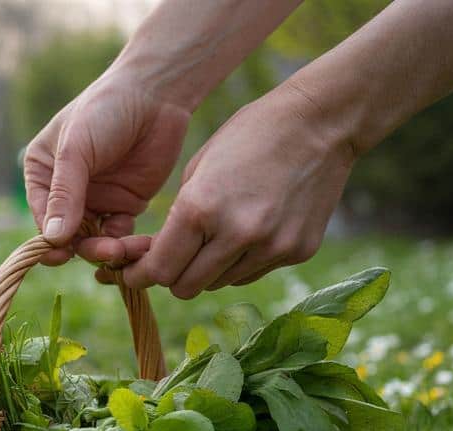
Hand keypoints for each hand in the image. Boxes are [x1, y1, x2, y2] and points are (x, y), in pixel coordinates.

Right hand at [24, 77, 190, 266]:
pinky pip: (120, 234)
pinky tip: (139, 244)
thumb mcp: (76, 150)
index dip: (50, 239)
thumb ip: (65, 194)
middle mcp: (66, 191)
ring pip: (93, 239)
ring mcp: (96, 198)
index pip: (42, 216)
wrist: (156, 93)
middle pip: (67, 234)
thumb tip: (52, 238)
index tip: (62, 254)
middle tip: (106, 252)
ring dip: (106, 250)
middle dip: (83, 247)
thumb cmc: (105, 111)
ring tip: (121, 251)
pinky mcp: (125, 203)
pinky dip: (127, 244)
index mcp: (43, 174)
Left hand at [120, 84, 356, 296]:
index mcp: (200, 208)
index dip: (140, 276)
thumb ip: (177, 219)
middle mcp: (236, 234)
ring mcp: (271, 246)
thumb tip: (161, 260)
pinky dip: (240, 262)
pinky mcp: (297, 251)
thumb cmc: (250, 135)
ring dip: (207, 269)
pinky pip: (251, 274)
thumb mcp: (198, 169)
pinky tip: (248, 231)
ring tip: (215, 236)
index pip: (159, 270)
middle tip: (172, 257)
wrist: (320, 121)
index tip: (133, 275)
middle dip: (172, 276)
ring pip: (218, 284)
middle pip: (185, 287)